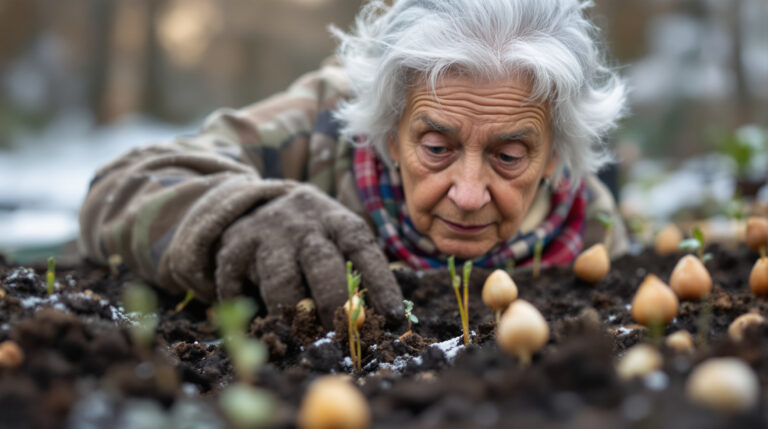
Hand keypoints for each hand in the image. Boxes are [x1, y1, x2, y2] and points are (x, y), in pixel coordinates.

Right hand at [215, 183, 403, 327]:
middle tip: (342, 333)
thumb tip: (382, 319)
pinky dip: (251, 313)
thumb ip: (356, 271)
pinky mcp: (233, 250)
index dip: (380, 283)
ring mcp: (265, 235)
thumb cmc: (309, 235)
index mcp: (335, 219)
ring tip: (305, 333)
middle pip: (321, 264)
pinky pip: (240, 289)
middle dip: (335, 304)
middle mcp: (302, 224)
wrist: (248, 205)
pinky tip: (263, 325)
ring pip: (281, 282)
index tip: (392, 317)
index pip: (362, 248)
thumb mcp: (335, 237)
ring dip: (295, 315)